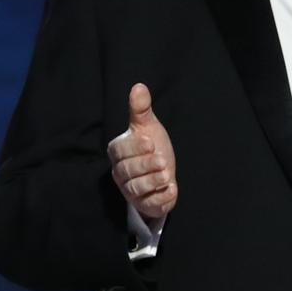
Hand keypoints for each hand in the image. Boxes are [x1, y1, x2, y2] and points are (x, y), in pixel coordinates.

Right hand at [107, 83, 177, 219]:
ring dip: (153, 181)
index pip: (120, 150)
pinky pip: (149, 203)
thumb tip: (138, 86)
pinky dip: (161, 197)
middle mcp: (120, 172)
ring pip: (136, 188)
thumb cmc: (152, 146)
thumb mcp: (148, 126)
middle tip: (162, 160)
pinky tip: (172, 188)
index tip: (150, 141)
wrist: (163, 172)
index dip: (135, 147)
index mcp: (119, 152)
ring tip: (167, 174)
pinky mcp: (143, 204)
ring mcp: (130, 190)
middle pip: (128, 171)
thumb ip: (141, 109)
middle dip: (146, 165)